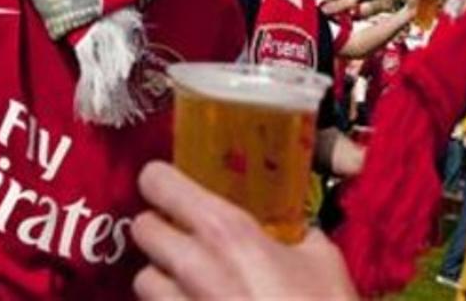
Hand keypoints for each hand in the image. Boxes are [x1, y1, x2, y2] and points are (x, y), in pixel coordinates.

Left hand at [131, 162, 358, 299]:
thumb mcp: (324, 263)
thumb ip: (298, 237)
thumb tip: (295, 233)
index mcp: (225, 233)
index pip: (159, 183)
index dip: (161, 181)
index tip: (170, 186)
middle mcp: (191, 268)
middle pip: (141, 229)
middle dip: (160, 230)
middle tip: (185, 236)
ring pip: (143, 280)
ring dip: (163, 279)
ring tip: (192, 285)